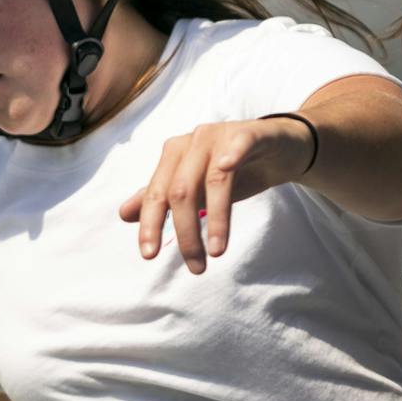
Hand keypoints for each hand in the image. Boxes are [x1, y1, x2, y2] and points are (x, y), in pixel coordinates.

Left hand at [118, 116, 312, 273]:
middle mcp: (193, 142)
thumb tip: (123, 214)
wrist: (278, 147)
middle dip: (185, 232)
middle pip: (181, 191)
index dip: (150, 224)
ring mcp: (221, 135)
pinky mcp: (251, 133)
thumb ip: (161, 199)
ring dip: (215, 218)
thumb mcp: (196, 189)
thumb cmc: (233, 169)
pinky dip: (232, 156)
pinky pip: (240, 144)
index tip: (149, 256)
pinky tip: (228, 168)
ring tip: (217, 251)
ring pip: (212, 179)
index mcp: (174, 155)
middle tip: (196, 266)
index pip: (156, 193)